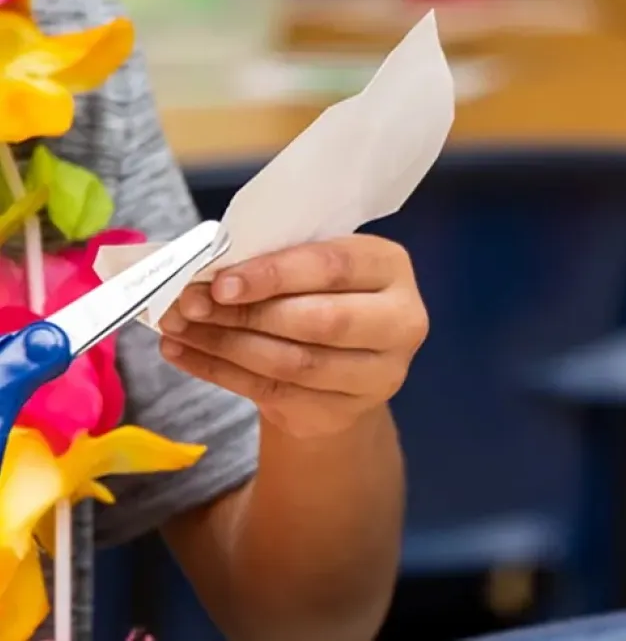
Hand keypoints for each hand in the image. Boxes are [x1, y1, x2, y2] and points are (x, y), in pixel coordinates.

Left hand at [158, 236, 428, 439]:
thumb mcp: (313, 261)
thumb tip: (205, 272)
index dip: (275, 274)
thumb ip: (276, 261)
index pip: (333, 267)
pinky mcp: (341, 412)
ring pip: (292, 363)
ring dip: (225, 344)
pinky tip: (183, 353)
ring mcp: (376, 375)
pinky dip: (218, 372)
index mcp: (391, 267)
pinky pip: (272, 392)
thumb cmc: (321, 288)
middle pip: (319, 321)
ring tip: (178, 327)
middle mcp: (399, 322)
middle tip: (191, 303)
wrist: (343, 353)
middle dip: (247, 314)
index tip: (222, 281)